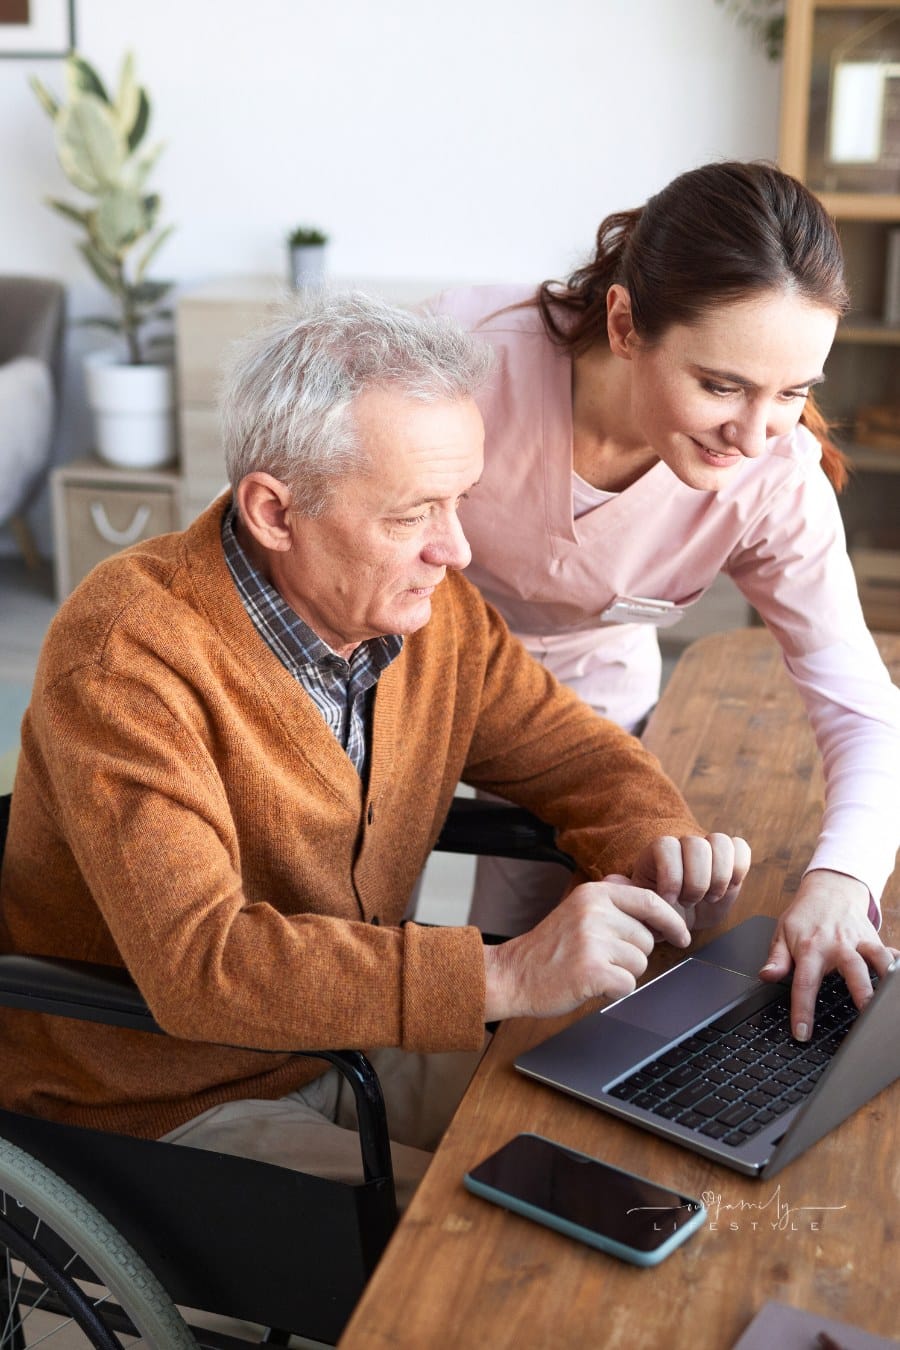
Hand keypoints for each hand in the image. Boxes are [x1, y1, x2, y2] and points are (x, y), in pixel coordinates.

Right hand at [483, 877, 690, 1021]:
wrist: (512, 974)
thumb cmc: (548, 948)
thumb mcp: (577, 911)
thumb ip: (612, 903)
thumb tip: (656, 904)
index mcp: (593, 893)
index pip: (650, 901)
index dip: (671, 921)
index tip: (681, 935)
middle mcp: (594, 912)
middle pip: (646, 939)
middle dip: (632, 955)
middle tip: (600, 958)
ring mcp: (592, 941)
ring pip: (640, 964)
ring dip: (621, 974)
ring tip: (591, 969)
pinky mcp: (591, 970)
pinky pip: (627, 985)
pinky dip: (613, 991)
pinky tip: (590, 984)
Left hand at [629, 834, 750, 931]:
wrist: (682, 919)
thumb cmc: (659, 913)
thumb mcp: (640, 909)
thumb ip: (628, 894)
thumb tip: (612, 879)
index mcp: (658, 853)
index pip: (666, 846)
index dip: (671, 874)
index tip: (670, 900)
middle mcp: (683, 846)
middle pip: (695, 844)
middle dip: (696, 880)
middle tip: (690, 901)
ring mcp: (708, 849)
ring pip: (720, 842)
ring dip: (718, 876)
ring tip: (710, 897)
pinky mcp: (731, 858)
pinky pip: (740, 848)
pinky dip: (738, 869)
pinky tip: (727, 888)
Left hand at [759, 869, 899, 1040]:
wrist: (829, 889)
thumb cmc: (805, 916)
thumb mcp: (782, 933)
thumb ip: (777, 958)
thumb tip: (766, 976)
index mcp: (811, 948)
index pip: (804, 983)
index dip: (803, 1010)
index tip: (802, 1033)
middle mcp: (838, 945)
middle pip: (852, 968)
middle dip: (861, 990)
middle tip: (866, 1014)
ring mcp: (859, 941)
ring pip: (877, 959)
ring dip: (885, 977)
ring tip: (888, 1000)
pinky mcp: (875, 940)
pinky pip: (890, 952)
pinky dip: (897, 963)